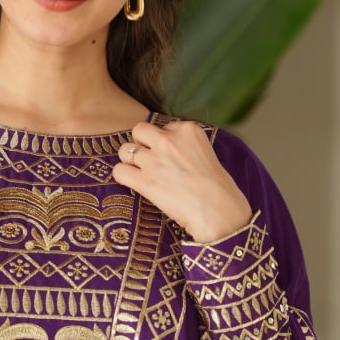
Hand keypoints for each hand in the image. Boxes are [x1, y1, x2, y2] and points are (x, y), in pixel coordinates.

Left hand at [111, 119, 252, 242]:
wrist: (220, 212)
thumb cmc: (218, 188)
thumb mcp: (206, 153)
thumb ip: (185, 145)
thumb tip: (165, 148)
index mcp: (188, 130)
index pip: (162, 127)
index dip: (161, 142)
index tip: (170, 156)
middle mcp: (169, 141)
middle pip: (139, 130)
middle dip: (140, 143)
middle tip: (148, 159)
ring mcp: (155, 160)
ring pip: (124, 150)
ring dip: (130, 161)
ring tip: (141, 173)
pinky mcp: (145, 181)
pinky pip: (119, 171)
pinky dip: (122, 177)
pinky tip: (133, 183)